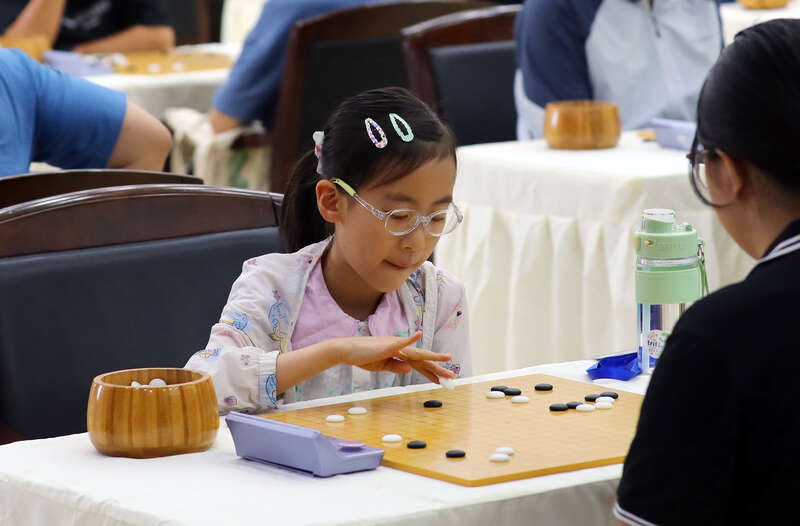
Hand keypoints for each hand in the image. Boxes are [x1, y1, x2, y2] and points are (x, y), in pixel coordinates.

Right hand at [336, 332, 451, 379]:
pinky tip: (418, 335)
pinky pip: (400, 342)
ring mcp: (395, 346)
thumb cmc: (363, 356)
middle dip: (437, 369)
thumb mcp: (381, 366)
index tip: (441, 381)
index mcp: (399, 354)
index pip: (419, 365)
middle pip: (422, 360)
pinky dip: (409, 339)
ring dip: (432, 357)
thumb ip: (396, 367)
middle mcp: (401, 348)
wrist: (347, 351)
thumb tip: (410, 370)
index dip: (430, 373)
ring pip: (417, 353)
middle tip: (451, 377)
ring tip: (447, 359)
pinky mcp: (386, 345)